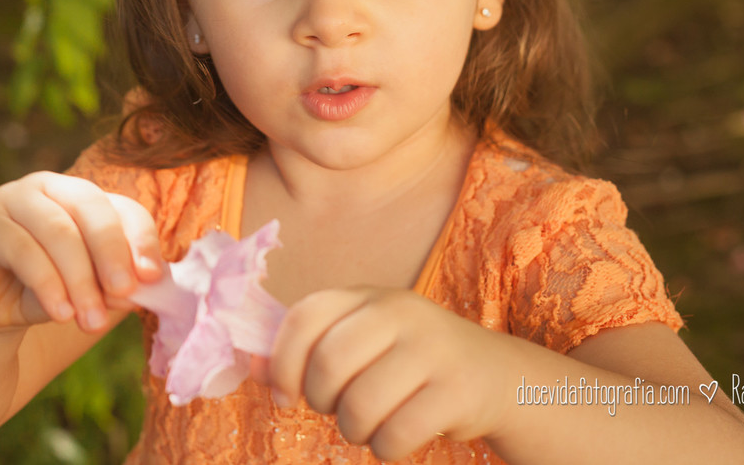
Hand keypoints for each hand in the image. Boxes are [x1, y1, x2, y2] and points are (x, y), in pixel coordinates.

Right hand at [0, 172, 162, 335]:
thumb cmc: (46, 292)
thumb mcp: (88, 288)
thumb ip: (112, 284)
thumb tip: (136, 290)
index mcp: (83, 195)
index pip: (123, 208)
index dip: (141, 240)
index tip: (153, 278)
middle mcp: (48, 187)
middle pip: (91, 208)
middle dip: (112, 253)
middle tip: (125, 293)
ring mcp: (11, 200)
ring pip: (58, 231)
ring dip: (80, 279)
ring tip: (91, 320)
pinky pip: (23, 251)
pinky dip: (48, 284)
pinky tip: (61, 313)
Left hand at [266, 288, 514, 461]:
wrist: (495, 375)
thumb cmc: (411, 361)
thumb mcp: (365, 338)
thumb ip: (310, 348)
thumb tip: (248, 367)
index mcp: (369, 296)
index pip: (305, 317)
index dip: (282, 362)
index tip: (286, 394)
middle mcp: (401, 312)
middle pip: (328, 364)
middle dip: (320, 401)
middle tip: (337, 408)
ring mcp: (432, 349)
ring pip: (360, 406)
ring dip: (354, 430)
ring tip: (370, 422)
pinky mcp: (457, 391)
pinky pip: (395, 435)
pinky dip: (386, 447)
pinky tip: (398, 435)